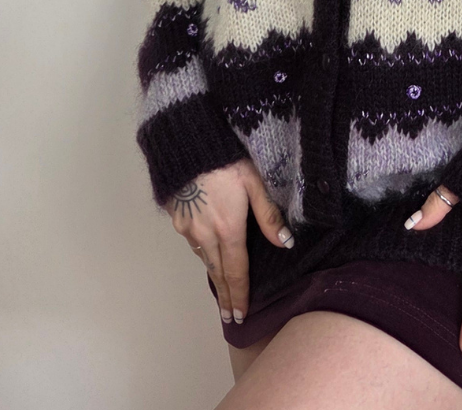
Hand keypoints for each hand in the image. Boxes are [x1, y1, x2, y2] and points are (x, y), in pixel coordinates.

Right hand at [164, 157, 294, 324]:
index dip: (239, 294)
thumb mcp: (254, 182)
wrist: (185, 144)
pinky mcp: (175, 217)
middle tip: (229, 316)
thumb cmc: (226, 160)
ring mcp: (187, 227)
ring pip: (204, 257)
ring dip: (214, 273)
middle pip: (217, 272)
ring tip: (222, 287)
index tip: (239, 316)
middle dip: (225, 295)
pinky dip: (202, 252)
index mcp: (228, 229)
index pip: (236, 271)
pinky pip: (192, 241)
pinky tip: (207, 253)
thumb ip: (269, 215)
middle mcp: (205, 234)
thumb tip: (285, 243)